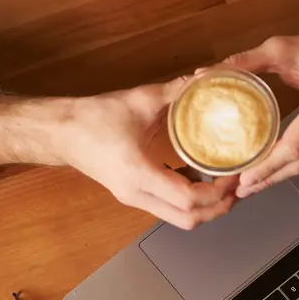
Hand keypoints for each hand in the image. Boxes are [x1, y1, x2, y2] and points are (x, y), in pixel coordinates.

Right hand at [0, 81, 237, 229]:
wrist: (60, 132)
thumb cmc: (95, 117)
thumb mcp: (140, 100)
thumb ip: (177, 91)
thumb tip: (209, 79)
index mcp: (139, 174)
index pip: (189, 199)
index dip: (218, 191)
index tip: (235, 173)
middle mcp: (137, 194)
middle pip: (189, 220)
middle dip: (218, 207)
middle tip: (238, 185)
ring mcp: (134, 199)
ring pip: (179, 218)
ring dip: (206, 207)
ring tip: (225, 183)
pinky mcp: (133, 195)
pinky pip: (169, 208)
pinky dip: (190, 200)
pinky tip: (202, 177)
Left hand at [224, 12, 298, 197]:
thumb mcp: (281, 49)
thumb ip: (245, 62)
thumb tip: (206, 74)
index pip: (294, 146)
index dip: (268, 166)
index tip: (245, 179)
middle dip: (271, 179)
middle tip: (243, 190)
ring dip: (283, 174)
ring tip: (255, 184)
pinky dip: (298, 162)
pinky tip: (278, 167)